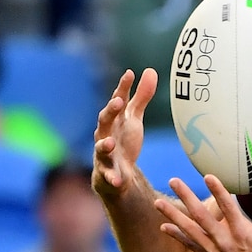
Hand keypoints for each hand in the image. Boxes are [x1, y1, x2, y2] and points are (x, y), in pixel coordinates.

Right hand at [92, 68, 156, 197]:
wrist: (116, 174)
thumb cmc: (123, 141)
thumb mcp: (133, 120)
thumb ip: (141, 98)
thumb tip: (150, 71)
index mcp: (113, 121)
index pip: (117, 101)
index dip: (122, 88)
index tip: (130, 74)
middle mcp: (105, 135)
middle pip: (104, 120)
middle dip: (110, 111)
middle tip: (118, 101)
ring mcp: (104, 155)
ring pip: (100, 148)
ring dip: (105, 145)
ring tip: (110, 143)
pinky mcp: (106, 174)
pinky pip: (108, 176)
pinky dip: (112, 178)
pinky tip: (119, 181)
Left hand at [154, 174, 251, 251]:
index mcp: (243, 233)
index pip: (228, 207)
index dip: (218, 191)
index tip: (208, 176)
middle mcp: (225, 241)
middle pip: (202, 216)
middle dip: (186, 197)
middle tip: (174, 180)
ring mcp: (215, 251)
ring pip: (190, 230)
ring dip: (173, 215)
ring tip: (158, 202)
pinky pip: (190, 246)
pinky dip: (177, 236)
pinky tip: (163, 226)